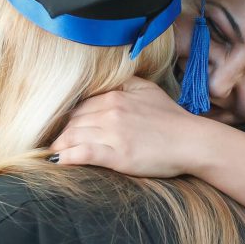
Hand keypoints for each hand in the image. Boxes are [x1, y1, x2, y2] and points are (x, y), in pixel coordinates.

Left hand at [49, 77, 209, 177]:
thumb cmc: (171, 118)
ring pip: (74, 136)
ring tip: (52, 154)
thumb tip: (106, 82)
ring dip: (60, 145)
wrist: (191, 141)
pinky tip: (58, 161)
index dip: (69, 119)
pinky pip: (83, 153)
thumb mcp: (148, 89)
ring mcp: (113, 133)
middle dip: (62, 133)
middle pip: (73, 122)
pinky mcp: (118, 155)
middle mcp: (111, 111)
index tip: (64, 129)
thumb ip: (124, 83)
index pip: (81, 106)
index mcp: (115, 96)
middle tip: (54, 144)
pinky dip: (67, 157)